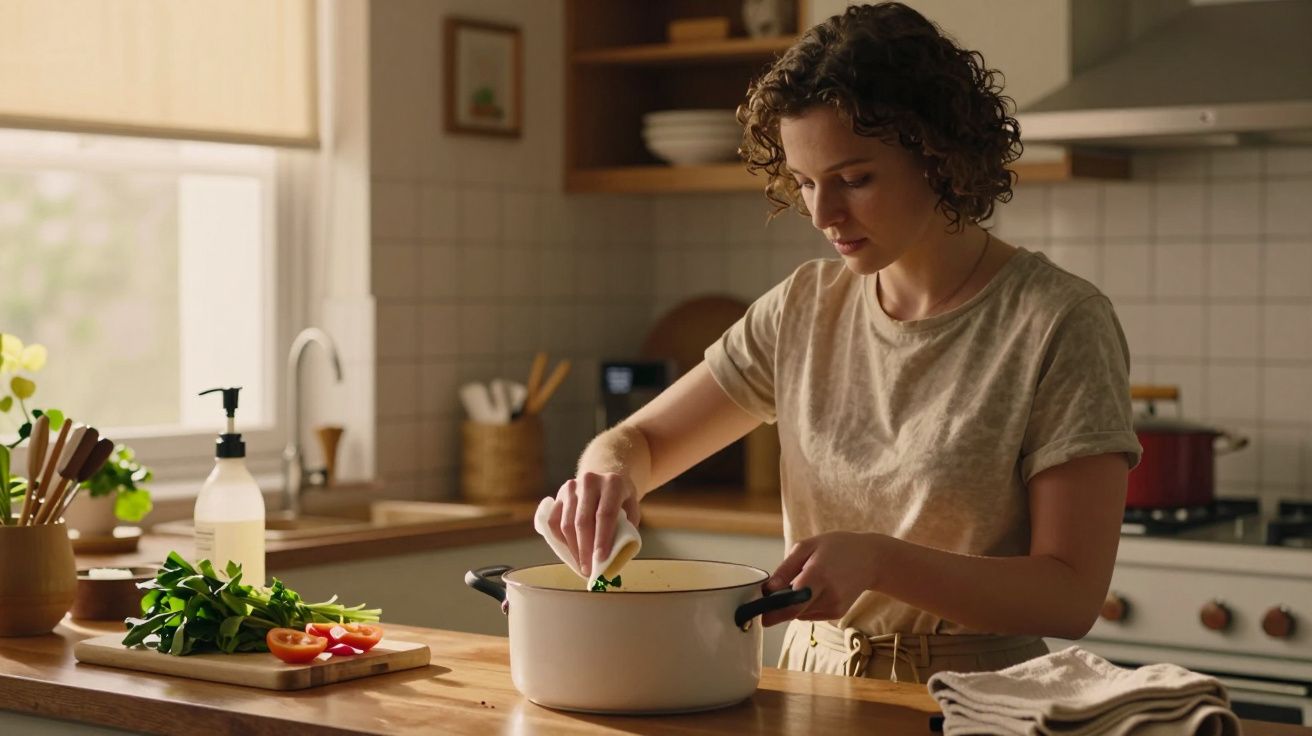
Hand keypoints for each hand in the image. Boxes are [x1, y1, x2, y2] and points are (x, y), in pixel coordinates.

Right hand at [550, 471, 640, 576]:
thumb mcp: (632, 508)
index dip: (602, 539)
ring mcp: (571, 487)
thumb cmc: (621, 498)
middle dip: (585, 549)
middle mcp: (590, 481)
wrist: (605, 475)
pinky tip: (570, 552)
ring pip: (567, 523)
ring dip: (573, 549)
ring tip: (581, 565)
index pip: (605, 514)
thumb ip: (627, 529)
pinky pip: (554, 522)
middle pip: (583, 521)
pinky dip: (561, 540)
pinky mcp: (559, 495)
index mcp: (612, 483)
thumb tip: (615, 557)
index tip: (601, 560)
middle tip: (588, 570)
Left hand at [760, 532, 882, 626]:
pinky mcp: (837, 613)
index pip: (792, 602)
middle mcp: (828, 595)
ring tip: (802, 582)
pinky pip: (810, 614)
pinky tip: (814, 589)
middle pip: (794, 612)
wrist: (871, 559)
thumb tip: (767, 590)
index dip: (773, 611)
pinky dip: (804, 605)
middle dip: (777, 609)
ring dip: (792, 605)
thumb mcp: (807, 546)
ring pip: (800, 614)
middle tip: (770, 599)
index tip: (759, 613)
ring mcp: (834, 607)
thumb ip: (786, 569)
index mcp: (818, 575)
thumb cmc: (836, 547)